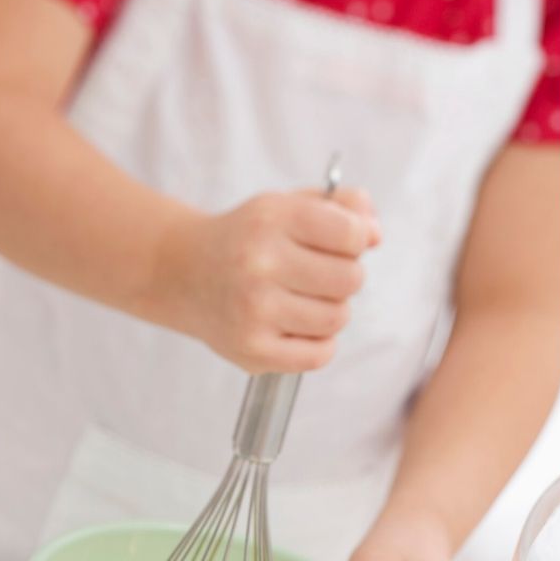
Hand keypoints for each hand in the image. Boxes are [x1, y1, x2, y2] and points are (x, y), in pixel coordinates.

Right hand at [156, 189, 379, 372]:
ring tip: (305, 302)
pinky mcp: (252, 348)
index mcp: (272, 219)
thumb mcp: (286, 206)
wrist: (184, 275)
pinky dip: (320, 344)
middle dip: (345, 278)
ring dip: (332, 312)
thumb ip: (338, 208)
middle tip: (319, 277)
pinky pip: (319, 355)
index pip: (351, 234)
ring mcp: (254, 310)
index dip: (356, 240)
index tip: (340, 245)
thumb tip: (375, 234)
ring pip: (337, 318)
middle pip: (350, 279)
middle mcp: (260, 263)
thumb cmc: (246, 240)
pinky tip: (301, 328)